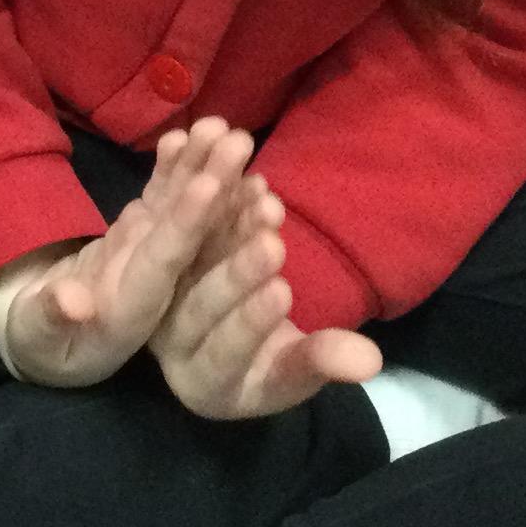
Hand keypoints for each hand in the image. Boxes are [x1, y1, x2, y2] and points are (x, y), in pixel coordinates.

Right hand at [0, 119, 258, 386]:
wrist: (41, 334)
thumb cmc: (36, 342)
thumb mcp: (35, 337)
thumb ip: (50, 319)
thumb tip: (70, 301)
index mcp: (132, 309)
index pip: (165, 261)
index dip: (187, 225)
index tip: (210, 185)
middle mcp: (153, 281)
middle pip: (188, 230)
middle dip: (215, 186)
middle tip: (241, 141)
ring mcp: (149, 254)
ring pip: (181, 209)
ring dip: (203, 167)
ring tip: (222, 126)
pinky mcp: (141, 238)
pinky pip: (161, 200)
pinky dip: (173, 169)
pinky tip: (187, 135)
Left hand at [148, 172, 382, 418]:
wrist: (239, 336)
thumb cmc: (275, 364)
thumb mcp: (297, 369)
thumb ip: (323, 361)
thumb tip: (371, 361)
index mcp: (201, 382)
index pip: (223, 353)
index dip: (251, 323)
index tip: (282, 291)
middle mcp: (166, 342)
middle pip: (198, 302)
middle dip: (237, 267)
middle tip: (272, 236)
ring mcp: (156, 296)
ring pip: (185, 252)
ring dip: (217, 214)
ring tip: (258, 186)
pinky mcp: (154, 253)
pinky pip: (166, 214)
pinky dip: (183, 178)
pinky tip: (206, 144)